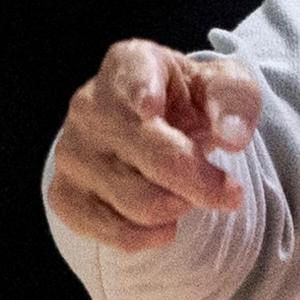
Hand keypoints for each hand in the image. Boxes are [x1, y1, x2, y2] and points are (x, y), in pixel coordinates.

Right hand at [47, 39, 262, 251]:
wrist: (156, 127)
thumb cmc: (191, 101)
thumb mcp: (225, 86)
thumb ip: (235, 101)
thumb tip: (234, 137)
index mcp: (129, 63)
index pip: (131, 74)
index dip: (139, 89)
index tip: (151, 106)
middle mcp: (91, 105)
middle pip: (155, 156)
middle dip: (203, 183)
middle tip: (231, 193)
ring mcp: (71, 151)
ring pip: (138, 202)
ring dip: (179, 208)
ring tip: (187, 194)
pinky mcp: (64, 193)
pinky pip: (111, 232)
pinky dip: (150, 236)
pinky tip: (165, 222)